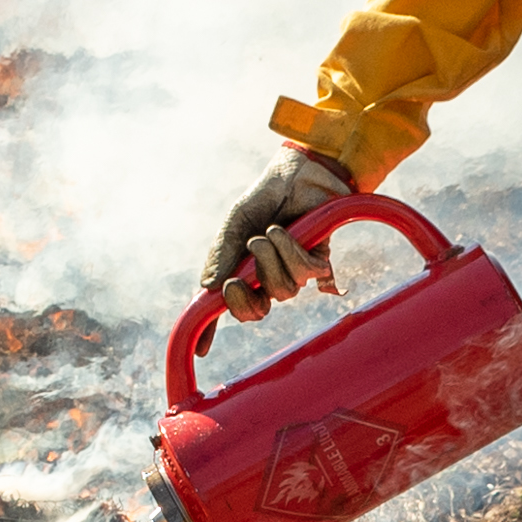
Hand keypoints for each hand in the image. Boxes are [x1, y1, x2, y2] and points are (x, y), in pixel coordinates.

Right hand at [201, 150, 351, 321]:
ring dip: (272, 260)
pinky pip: (307, 274)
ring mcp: (293, 270)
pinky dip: (293, 250)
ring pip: (283, 291)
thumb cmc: (265, 197)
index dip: (213, 329)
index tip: (201, 349)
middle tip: (237, 278)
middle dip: (243, 298)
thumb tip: (207, 290)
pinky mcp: (319, 261)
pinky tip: (289, 230)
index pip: (227, 305)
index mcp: (242, 270)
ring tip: (270, 232)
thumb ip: (222, 255)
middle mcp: (267, 276)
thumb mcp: (235, 224)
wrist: (299, 171)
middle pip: (257, 311)